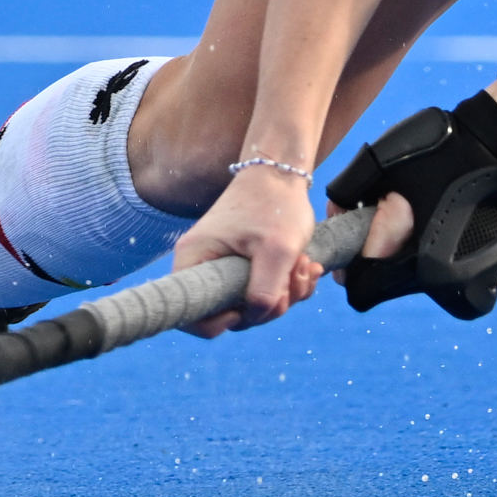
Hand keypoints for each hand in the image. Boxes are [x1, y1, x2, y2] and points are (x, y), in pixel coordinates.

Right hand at [174, 164, 321, 337]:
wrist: (282, 173)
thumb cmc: (275, 204)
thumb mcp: (277, 251)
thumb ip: (266, 292)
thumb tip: (256, 316)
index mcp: (195, 260)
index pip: (190, 315)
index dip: (219, 323)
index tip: (248, 306)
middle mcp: (203, 265)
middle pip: (230, 313)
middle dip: (269, 305)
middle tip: (294, 278)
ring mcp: (223, 266)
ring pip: (252, 304)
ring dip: (286, 294)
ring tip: (305, 265)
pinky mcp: (242, 265)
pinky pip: (262, 291)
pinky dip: (288, 285)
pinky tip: (305, 265)